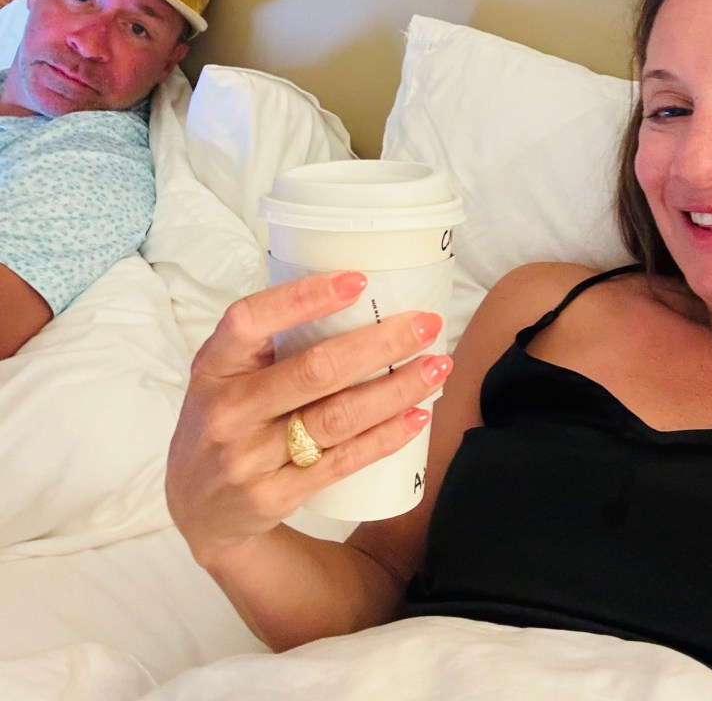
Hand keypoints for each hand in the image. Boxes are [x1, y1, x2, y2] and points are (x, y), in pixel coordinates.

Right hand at [165, 271, 450, 561]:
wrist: (197, 509)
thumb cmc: (225, 419)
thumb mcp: (224, 373)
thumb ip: (267, 340)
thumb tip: (350, 293)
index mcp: (214, 366)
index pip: (251, 320)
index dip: (303, 297)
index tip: (359, 281)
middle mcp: (227, 411)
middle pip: (314, 370)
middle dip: (380, 345)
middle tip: (426, 324)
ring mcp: (248, 459)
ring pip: (337, 418)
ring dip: (396, 389)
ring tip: (436, 367)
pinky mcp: (273, 497)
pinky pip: (342, 461)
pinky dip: (385, 437)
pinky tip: (416, 416)